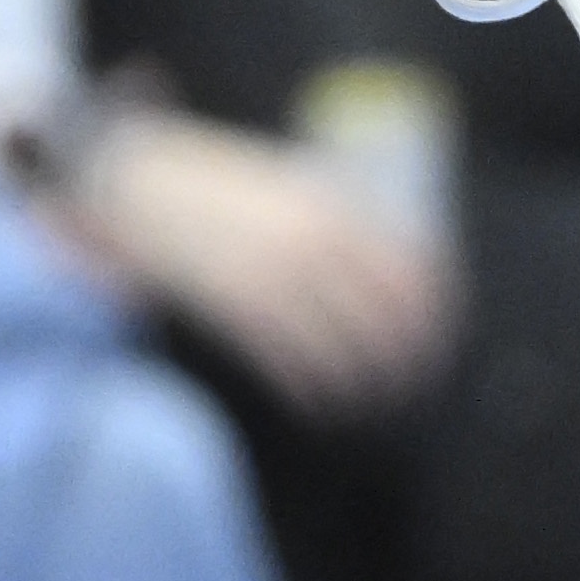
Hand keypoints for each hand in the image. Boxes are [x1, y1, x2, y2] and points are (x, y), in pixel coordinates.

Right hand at [63, 113, 458, 419]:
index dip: (433, 305)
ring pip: (335, 341)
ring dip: (360, 378)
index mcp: (331, 208)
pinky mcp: (230, 304)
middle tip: (418, 375)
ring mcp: (271, 275)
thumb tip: (375, 260)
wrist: (135, 178)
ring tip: (373, 399)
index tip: (443, 328)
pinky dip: (306, 383)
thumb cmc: (214, 183)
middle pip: (380, 313)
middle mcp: (311, 243)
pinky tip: (319, 402)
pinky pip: (282, 355)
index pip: (406, 265)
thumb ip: (326, 219)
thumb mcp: (287, 186)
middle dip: (405, 350)